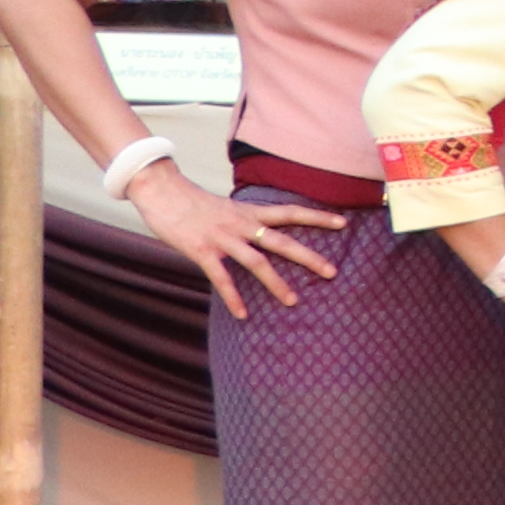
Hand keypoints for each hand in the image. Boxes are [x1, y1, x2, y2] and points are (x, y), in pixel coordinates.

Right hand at [133, 163, 341, 318]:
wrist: (161, 191)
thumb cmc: (192, 202)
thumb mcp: (227, 207)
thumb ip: (244, 221)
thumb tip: (259, 233)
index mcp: (249, 212)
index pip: (290, 212)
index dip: (317, 217)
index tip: (344, 222)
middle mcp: (241, 224)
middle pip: (282, 241)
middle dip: (308, 257)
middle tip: (332, 272)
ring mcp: (223, 238)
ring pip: (257, 262)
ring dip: (276, 283)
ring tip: (294, 301)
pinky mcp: (202, 251)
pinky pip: (222, 278)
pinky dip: (233, 297)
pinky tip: (242, 314)